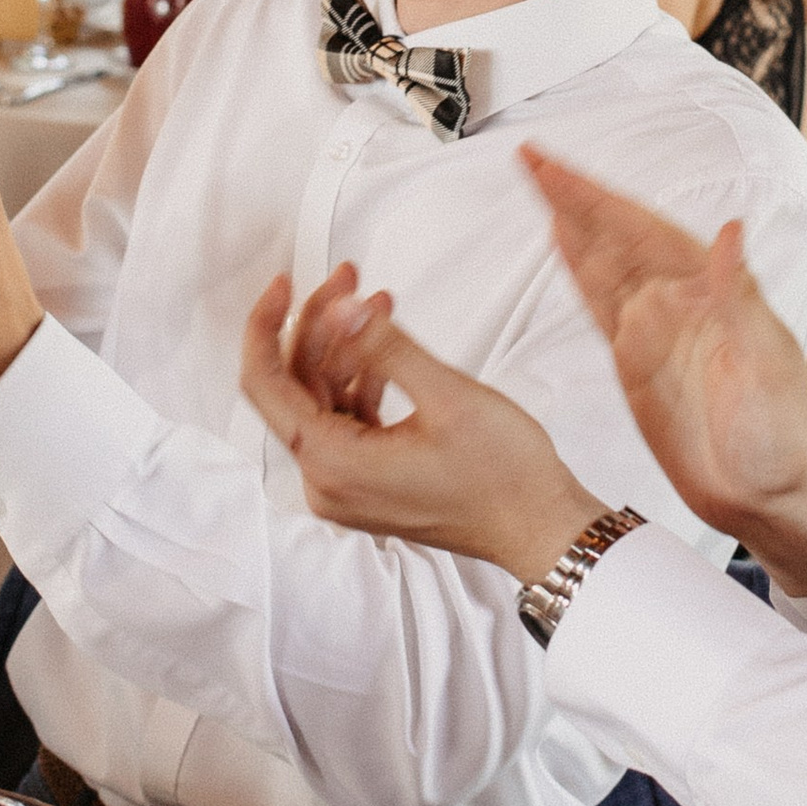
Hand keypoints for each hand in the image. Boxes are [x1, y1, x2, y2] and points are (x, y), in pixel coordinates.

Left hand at [238, 268, 595, 581]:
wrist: (541, 528)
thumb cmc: (505, 476)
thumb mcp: (447, 395)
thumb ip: (386, 346)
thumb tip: (342, 307)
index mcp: (334, 466)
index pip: (265, 384)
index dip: (266, 325)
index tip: (285, 283)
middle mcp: (328, 483)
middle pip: (295, 387)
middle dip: (318, 325)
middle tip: (347, 278)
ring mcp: (347, 487)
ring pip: (322, 399)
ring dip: (343, 347)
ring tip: (375, 300)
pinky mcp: (369, 483)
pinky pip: (347, 420)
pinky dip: (361, 377)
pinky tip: (387, 341)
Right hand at [519, 151, 806, 597]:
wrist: (767, 500)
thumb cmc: (780, 439)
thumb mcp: (765, 367)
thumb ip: (738, 298)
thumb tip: (731, 231)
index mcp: (712, 291)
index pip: (644, 228)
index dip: (599, 196)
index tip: (559, 166)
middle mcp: (680, 301)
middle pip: (616, 235)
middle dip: (574, 195)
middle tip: (530, 157)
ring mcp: (656, 330)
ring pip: (604, 263)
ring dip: (572, 223)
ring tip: (538, 183)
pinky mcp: (637, 364)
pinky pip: (600, 306)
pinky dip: (579, 272)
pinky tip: (563, 245)